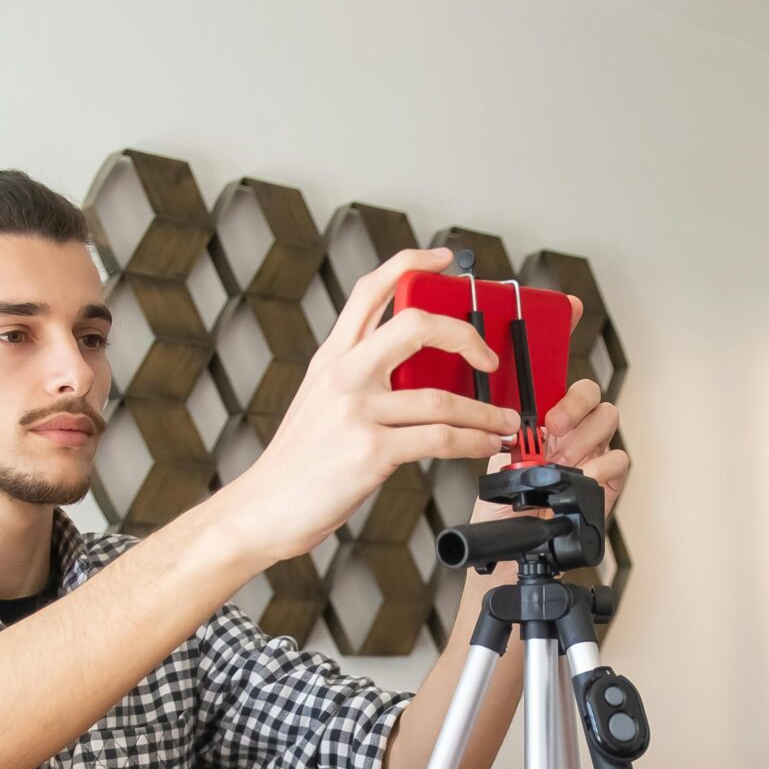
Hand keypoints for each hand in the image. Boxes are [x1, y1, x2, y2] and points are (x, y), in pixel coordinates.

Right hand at [213, 249, 519, 565]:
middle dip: (467, 336)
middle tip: (491, 358)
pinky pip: (440, 439)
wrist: (263, 508)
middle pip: (417, 324)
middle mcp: (344, 374)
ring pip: (442, 397)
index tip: (444, 259)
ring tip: (505, 422)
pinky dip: (473, 441)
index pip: (371, 290)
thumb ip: (360, 379)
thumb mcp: (320, 403)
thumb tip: (418, 374)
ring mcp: (357, 411)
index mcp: (332, 357)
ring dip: (485, 411)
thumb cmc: (297, 463)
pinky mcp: (371, 450)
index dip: (411, 263)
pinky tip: (484, 445)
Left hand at [470, 368, 629, 521]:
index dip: (563, 397)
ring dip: (584, 438)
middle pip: (592, 397)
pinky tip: (583, 477)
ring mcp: (593, 455)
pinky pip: (619, 459)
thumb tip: (519, 428)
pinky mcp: (609, 480)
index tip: (548, 419)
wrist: (518, 547)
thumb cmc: (509, 510)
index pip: (564, 392)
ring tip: (564, 463)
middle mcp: (573, 436)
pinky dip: (601, 466)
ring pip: (607, 419)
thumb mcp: (502, 471)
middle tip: (557, 431)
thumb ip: (513, 445)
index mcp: (547, 428)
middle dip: (575, 407)